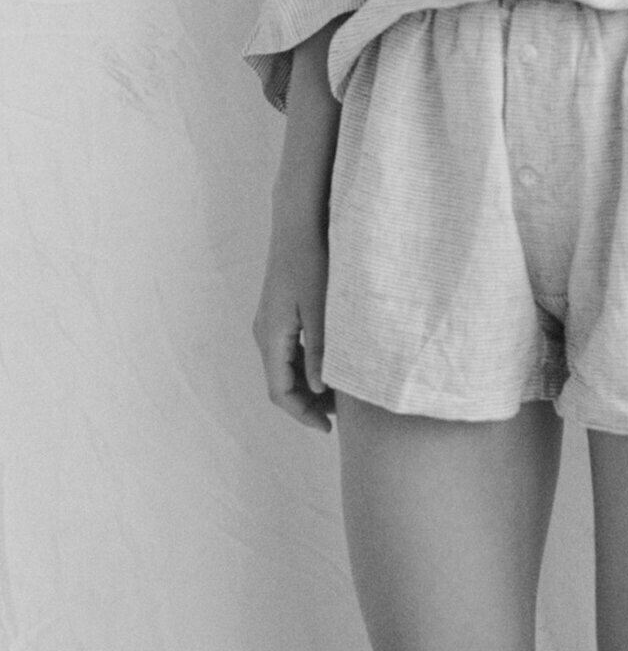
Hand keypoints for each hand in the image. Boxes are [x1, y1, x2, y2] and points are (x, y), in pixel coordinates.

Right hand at [253, 216, 336, 432]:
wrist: (297, 223)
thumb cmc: (310, 260)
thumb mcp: (320, 307)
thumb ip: (319, 348)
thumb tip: (317, 389)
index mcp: (271, 336)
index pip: (279, 391)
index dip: (302, 414)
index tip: (327, 428)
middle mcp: (264, 333)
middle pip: (281, 382)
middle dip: (307, 403)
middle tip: (340, 414)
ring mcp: (270, 322)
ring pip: (285, 367)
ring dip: (308, 384)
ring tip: (340, 393)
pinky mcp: (279, 312)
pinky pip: (289, 351)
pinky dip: (307, 365)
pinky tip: (331, 364)